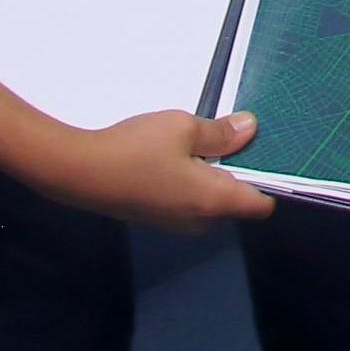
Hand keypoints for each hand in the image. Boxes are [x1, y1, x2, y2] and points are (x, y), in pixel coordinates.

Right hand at [36, 110, 272, 226]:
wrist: (80, 172)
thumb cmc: (138, 149)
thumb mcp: (184, 127)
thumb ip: (221, 132)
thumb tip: (250, 129)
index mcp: (215, 202)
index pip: (261, 205)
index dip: (269, 181)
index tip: (264, 154)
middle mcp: (200, 221)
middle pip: (235, 201)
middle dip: (236, 173)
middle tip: (227, 137)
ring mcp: (176, 223)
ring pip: (209, 200)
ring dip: (210, 174)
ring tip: (194, 142)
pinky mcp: (156, 218)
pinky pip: (187, 201)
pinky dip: (189, 181)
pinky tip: (171, 156)